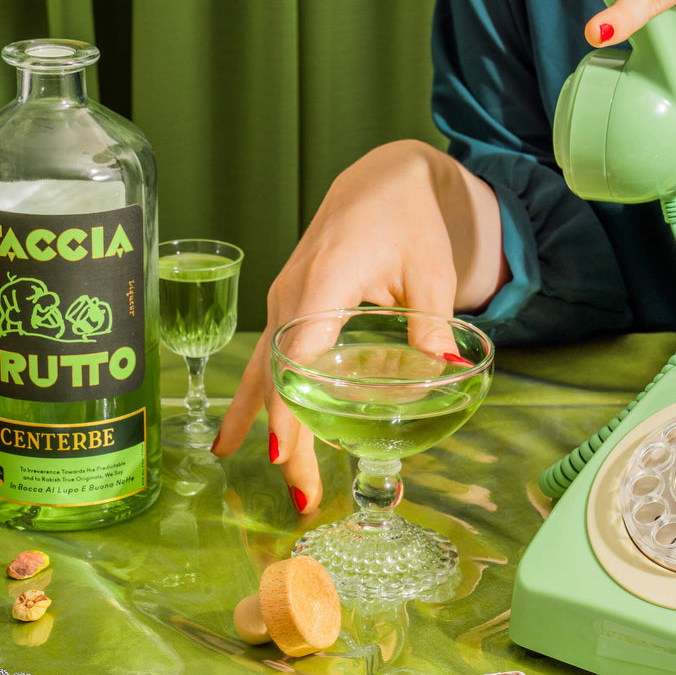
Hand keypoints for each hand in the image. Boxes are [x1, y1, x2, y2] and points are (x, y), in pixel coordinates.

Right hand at [211, 140, 502, 511]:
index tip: (288, 453)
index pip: (298, 355)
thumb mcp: (430, 270)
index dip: (290, 407)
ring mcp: (283, 300)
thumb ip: (431, 323)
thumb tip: (443, 373)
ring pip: (264, 372)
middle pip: (277, 377)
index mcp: (324, 281)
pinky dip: (253, 398)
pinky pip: (265, 359)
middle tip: (302, 495)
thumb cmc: (408, 218)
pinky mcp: (287, 306)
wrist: (382, 179)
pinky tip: (232, 435)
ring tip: (246, 469)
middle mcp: (292, 295)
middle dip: (286, 438)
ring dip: (260, 423)